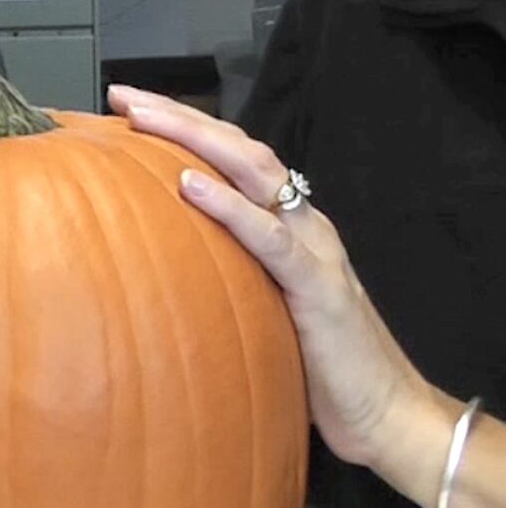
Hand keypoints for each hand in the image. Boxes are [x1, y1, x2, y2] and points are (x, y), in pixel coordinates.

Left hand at [108, 84, 436, 473]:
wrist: (383, 411)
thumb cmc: (316, 366)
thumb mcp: (261, 311)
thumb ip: (227, 279)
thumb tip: (164, 272)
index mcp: (285, 227)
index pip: (232, 162)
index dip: (183, 132)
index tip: (126, 114)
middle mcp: (302, 224)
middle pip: (238, 150)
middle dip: (179, 118)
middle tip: (123, 96)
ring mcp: (313, 249)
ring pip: (255, 174)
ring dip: (195, 140)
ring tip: (144, 118)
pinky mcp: (317, 286)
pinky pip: (270, 238)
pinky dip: (230, 207)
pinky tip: (188, 186)